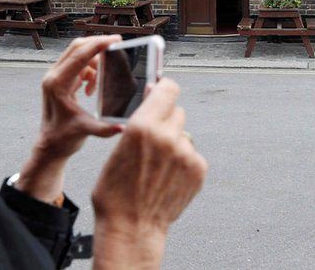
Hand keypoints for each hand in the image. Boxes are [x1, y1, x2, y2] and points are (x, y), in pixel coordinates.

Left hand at [15, 36, 123, 203]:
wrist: (50, 145)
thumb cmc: (63, 138)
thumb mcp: (85, 131)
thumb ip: (105, 129)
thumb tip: (123, 127)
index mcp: (57, 83)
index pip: (79, 55)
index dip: (98, 44)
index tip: (116, 39)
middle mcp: (53, 76)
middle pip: (77, 47)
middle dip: (98, 43)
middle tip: (118, 43)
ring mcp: (56, 76)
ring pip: (78, 53)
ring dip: (95, 60)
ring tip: (103, 80)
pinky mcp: (60, 79)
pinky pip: (78, 63)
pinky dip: (90, 69)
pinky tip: (93, 88)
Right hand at [92, 79, 206, 267]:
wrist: (132, 226)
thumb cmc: (115, 191)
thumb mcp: (118, 148)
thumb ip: (139, 121)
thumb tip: (153, 97)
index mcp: (142, 126)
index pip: (167, 89)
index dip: (165, 87)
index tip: (163, 88)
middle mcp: (168, 136)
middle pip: (177, 111)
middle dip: (166, 119)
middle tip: (154, 139)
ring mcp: (186, 153)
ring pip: (185, 134)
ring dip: (175, 142)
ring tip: (158, 164)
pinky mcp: (198, 169)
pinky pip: (193, 153)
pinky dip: (183, 160)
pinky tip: (167, 175)